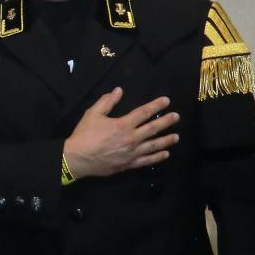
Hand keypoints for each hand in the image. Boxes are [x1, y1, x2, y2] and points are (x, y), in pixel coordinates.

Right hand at [62, 86, 178, 177]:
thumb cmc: (85, 135)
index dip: (156, 105)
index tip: (166, 101)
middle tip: (177, 117)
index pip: (144, 112)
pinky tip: (165, 154)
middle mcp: (132, 138)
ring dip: (166, 140)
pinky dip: (157, 157)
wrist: (78, 158)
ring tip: (176, 137)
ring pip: (154, 145)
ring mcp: (132, 153)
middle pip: (153, 128)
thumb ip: (107, 101)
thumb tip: (118, 90)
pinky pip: (147, 160)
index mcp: (123, 124)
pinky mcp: (129, 164)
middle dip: (166, 121)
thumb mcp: (93, 114)